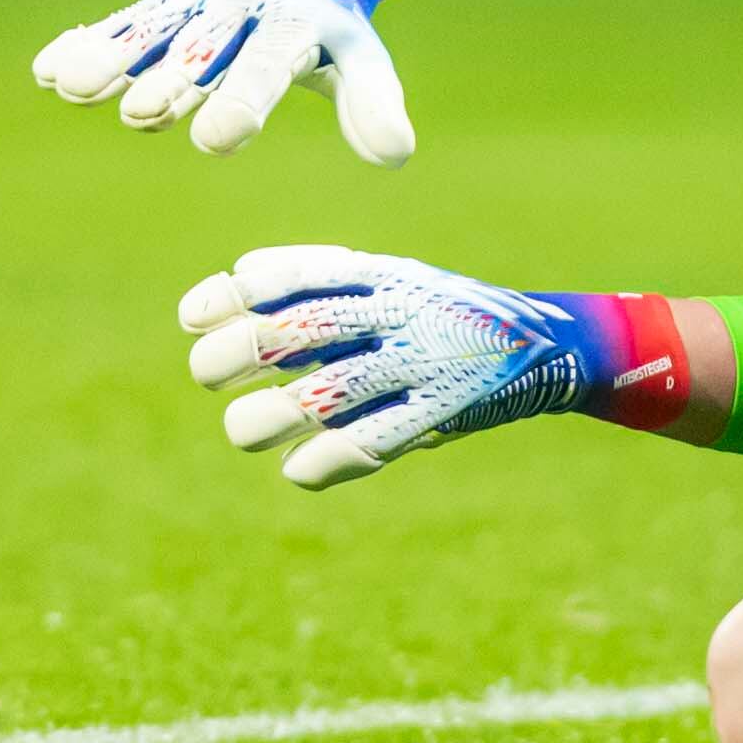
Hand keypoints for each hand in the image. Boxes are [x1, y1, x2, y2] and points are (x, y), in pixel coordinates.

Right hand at [31, 0, 429, 164]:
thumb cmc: (334, 26)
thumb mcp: (361, 58)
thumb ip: (372, 103)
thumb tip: (396, 156)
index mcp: (291, 26)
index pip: (267, 67)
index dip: (242, 101)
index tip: (216, 139)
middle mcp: (238, 11)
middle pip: (201, 51)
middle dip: (172, 82)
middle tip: (141, 114)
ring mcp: (195, 6)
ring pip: (152, 33)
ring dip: (113, 59)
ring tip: (71, 86)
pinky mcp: (165, 7)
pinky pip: (124, 25)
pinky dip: (89, 43)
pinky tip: (46, 71)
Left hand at [179, 246, 688, 488]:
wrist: (548, 344)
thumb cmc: (443, 316)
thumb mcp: (389, 283)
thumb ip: (321, 289)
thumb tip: (223, 291)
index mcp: (381, 273)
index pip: (294, 273)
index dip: (234, 294)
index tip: (194, 316)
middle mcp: (399, 311)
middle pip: (298, 331)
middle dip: (238, 354)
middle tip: (207, 374)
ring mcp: (424, 361)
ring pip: (326, 393)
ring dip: (268, 417)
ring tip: (242, 430)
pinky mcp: (445, 411)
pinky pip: (375, 441)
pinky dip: (326, 458)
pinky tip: (296, 468)